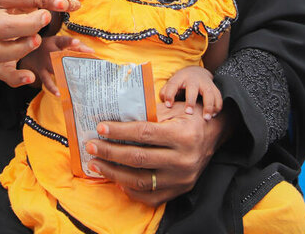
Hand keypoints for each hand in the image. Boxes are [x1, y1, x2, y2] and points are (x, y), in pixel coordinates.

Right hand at [0, 0, 79, 86]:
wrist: (13, 0)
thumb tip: (68, 3)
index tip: (62, 3)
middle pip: (1, 27)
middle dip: (27, 25)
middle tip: (46, 18)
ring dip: (18, 49)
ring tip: (37, 41)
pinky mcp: (1, 56)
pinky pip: (2, 73)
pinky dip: (15, 77)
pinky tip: (31, 77)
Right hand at [17, 36, 94, 94]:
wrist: (30, 51)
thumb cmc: (52, 46)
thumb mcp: (62, 42)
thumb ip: (78, 46)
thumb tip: (92, 52)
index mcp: (56, 42)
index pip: (64, 41)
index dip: (70, 42)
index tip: (76, 42)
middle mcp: (48, 51)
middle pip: (60, 58)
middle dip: (69, 65)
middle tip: (80, 73)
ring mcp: (44, 62)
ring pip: (54, 70)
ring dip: (63, 77)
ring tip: (72, 86)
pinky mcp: (41, 72)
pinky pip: (46, 81)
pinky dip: (52, 87)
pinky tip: (59, 93)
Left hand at [85, 101, 236, 205]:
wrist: (214, 135)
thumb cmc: (189, 117)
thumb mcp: (173, 109)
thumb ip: (148, 113)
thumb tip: (115, 116)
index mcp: (182, 135)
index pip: (144, 134)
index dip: (119, 131)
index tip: (100, 128)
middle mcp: (183, 160)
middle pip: (138, 158)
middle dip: (110, 152)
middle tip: (91, 146)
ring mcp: (180, 179)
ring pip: (140, 180)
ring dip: (113, 172)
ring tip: (96, 164)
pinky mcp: (178, 190)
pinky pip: (149, 196)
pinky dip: (130, 189)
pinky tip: (115, 179)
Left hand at [159, 66, 222, 119]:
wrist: (196, 72)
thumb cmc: (182, 83)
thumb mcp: (172, 84)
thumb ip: (165, 93)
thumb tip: (164, 104)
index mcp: (180, 78)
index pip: (173, 85)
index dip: (169, 95)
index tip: (168, 105)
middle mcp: (193, 80)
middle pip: (192, 89)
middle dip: (191, 101)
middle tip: (188, 112)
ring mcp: (205, 83)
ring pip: (209, 93)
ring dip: (208, 106)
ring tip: (206, 118)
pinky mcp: (214, 88)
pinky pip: (218, 97)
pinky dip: (217, 107)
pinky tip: (214, 115)